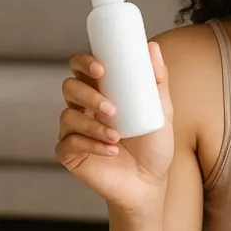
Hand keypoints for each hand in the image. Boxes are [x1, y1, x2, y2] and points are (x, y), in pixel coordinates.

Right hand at [55, 42, 174, 213]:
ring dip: (93, 125)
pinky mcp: (70, 153)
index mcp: (103, 92)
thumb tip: (152, 47)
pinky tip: (111, 151)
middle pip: (70, 87)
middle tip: (111, 108)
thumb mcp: (162, 111)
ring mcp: (75, 130)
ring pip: (68, 116)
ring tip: (117, 136)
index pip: (82, 67)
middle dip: (88, 95)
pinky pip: (69, 143)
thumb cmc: (154, 146)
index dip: (84, 62)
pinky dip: (91, 145)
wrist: (150, 183)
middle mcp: (84, 108)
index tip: (101, 68)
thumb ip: (157, 81)